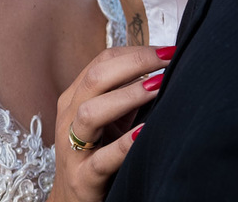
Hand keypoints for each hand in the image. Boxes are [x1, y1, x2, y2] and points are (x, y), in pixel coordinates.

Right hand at [50, 45, 172, 201]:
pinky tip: (144, 133)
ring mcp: (72, 147)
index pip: (101, 62)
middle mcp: (69, 117)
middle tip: (168, 59)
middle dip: (134, 64)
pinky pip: (101, 159)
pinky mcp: (82, 178)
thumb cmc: (97, 153)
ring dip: (126, 96)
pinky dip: (123, 144)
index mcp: (75, 97)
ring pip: (91, 113)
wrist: (72, 200)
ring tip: (158, 87)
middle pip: (95, 78)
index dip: (135, 52)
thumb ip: (126, 96)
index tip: (168, 49)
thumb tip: (163, 69)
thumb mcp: (109, 120)